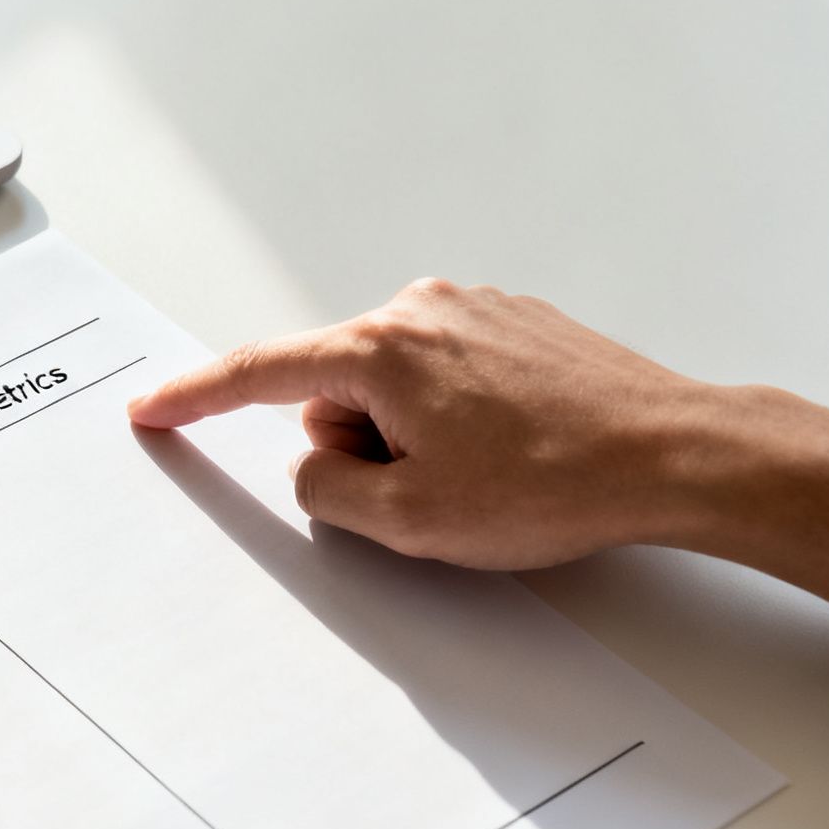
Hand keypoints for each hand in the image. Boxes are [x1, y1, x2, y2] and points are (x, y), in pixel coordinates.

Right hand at [127, 278, 714, 569]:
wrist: (675, 454)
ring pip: (393, 386)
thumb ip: (325, 489)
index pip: (258, 372)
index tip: (153, 408)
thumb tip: (319, 463)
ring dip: (413, 437)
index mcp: (380, 349)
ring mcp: (474, 309)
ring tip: (488, 473)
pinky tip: (514, 450)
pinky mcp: (518, 323)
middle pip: (335, 389)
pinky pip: (447, 376)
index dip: (196, 398)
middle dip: (359, 447)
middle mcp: (421, 308)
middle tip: (430, 492)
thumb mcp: (409, 520)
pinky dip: (457, 419)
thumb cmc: (554, 484)